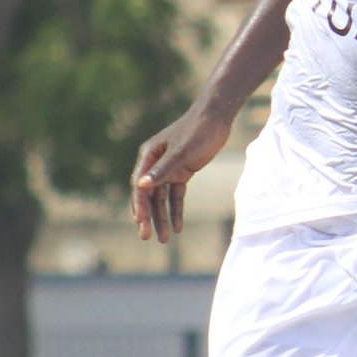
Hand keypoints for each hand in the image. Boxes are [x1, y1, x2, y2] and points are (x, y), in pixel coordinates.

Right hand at [131, 103, 234, 242]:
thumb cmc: (197, 131)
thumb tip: (141, 186)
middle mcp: (155, 164)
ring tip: (165, 239)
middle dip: (149, 217)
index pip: (140, 186)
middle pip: (149, 196)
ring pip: (162, 199)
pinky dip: (176, 210)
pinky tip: (178, 227)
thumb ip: (162, 170)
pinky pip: (176, 196)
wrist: (216, 118)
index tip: (141, 223)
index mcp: (149, 156)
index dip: (140, 206)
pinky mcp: (182, 172)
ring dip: (163, 217)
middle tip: (148, 237)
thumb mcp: (181, 152)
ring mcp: (168, 169)